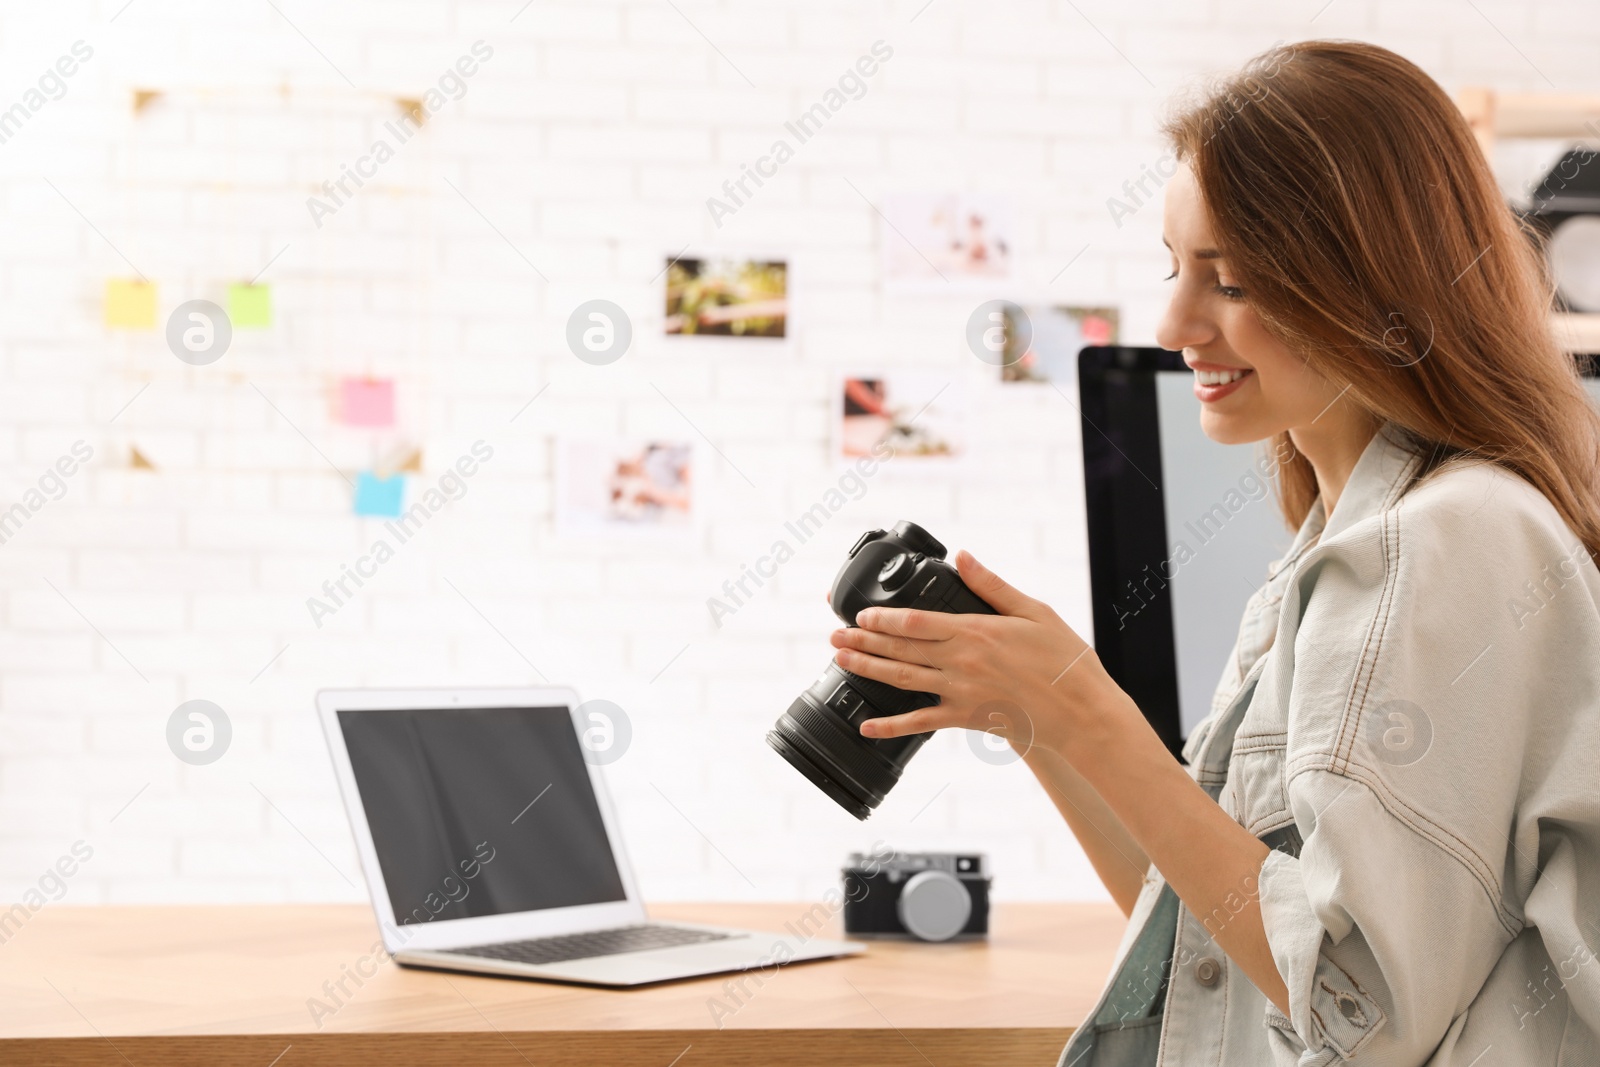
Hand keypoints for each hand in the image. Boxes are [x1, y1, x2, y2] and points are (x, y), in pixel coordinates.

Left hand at [828, 550, 1128, 756]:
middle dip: (863, 642)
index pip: (915, 622)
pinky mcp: (966, 718)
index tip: (859, 614)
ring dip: (867, 670)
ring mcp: (960, 692)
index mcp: (975, 631)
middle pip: (900, 650)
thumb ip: (992, 585)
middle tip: (833, 636)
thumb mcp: (1033, 612)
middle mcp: (961, 662)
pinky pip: (921, 723)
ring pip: (902, 680)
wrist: (1082, 713)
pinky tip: (866, 727)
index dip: (882, 618)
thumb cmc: (1064, 660)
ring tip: (840, 661)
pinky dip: (890, 727)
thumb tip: (964, 556)